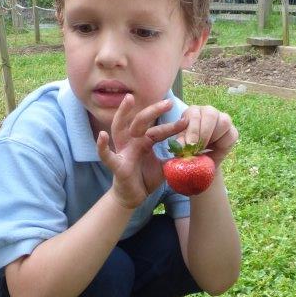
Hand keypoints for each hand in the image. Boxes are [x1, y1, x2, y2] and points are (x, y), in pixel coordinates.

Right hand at [97, 95, 185, 209]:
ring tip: (128, 99)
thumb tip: (193, 153)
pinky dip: (102, 146)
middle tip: (169, 102)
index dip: (172, 126)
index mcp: (144, 141)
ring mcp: (122, 151)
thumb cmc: (146, 178)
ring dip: (122, 113)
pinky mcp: (116, 165)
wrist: (134, 197)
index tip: (187, 121)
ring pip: (119, 128)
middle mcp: (132, 142)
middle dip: (153, 111)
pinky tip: (101, 136)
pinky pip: (106, 155)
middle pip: (140, 121)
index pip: (158, 130)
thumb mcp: (165, 167)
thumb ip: (175, 159)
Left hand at [169, 104, 238, 168]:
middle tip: (198, 148)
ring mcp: (222, 119)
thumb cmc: (188, 150)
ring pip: (224, 121)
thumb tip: (181, 145)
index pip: (194, 114)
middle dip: (204, 133)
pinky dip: (223, 143)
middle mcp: (208, 112)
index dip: (193, 129)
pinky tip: (214, 149)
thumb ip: (181, 143)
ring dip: (214, 137)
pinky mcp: (232, 131)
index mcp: (193, 112)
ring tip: (205, 148)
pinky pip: (232, 134)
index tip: (190, 144)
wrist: (200, 162)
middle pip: (210, 114)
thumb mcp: (182, 146)